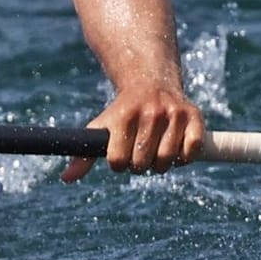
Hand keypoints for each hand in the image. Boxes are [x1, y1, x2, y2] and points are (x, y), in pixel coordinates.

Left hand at [62, 84, 203, 181]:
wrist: (150, 81)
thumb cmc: (122, 113)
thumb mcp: (100, 127)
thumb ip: (83, 154)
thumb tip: (66, 179)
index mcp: (123, 116)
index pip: (117, 160)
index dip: (117, 163)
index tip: (119, 155)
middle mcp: (149, 113)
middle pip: (141, 163)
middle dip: (139, 165)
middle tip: (139, 154)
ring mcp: (173, 113)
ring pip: (166, 161)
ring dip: (160, 165)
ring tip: (155, 153)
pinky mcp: (194, 116)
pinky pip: (192, 152)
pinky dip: (184, 158)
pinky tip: (176, 149)